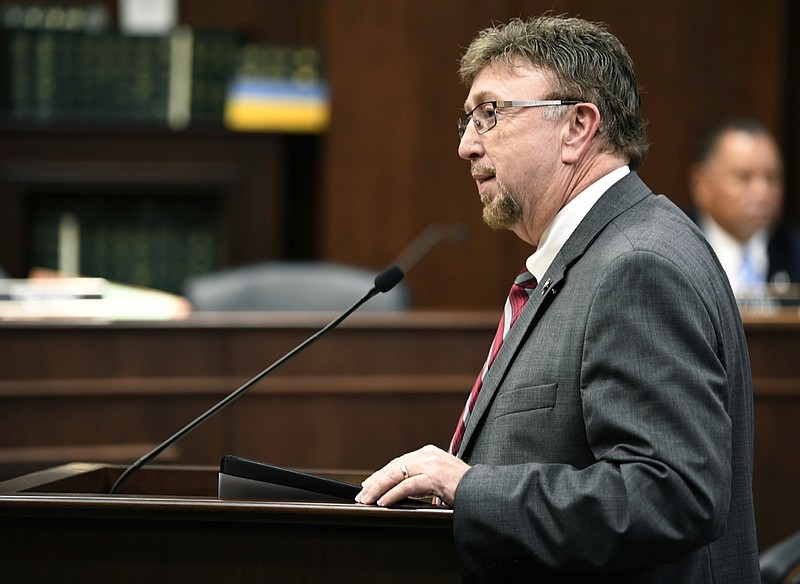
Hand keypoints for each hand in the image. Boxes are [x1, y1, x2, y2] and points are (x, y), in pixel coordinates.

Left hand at [355, 444, 470, 506]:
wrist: (485, 491)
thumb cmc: (466, 488)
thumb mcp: (443, 478)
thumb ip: (424, 478)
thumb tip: (404, 490)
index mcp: (430, 453)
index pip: (399, 462)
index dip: (381, 474)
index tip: (369, 484)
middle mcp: (428, 455)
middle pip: (394, 466)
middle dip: (375, 481)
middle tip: (362, 494)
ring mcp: (431, 465)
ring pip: (396, 474)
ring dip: (378, 488)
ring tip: (366, 499)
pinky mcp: (435, 477)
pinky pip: (407, 486)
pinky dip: (393, 494)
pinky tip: (383, 502)